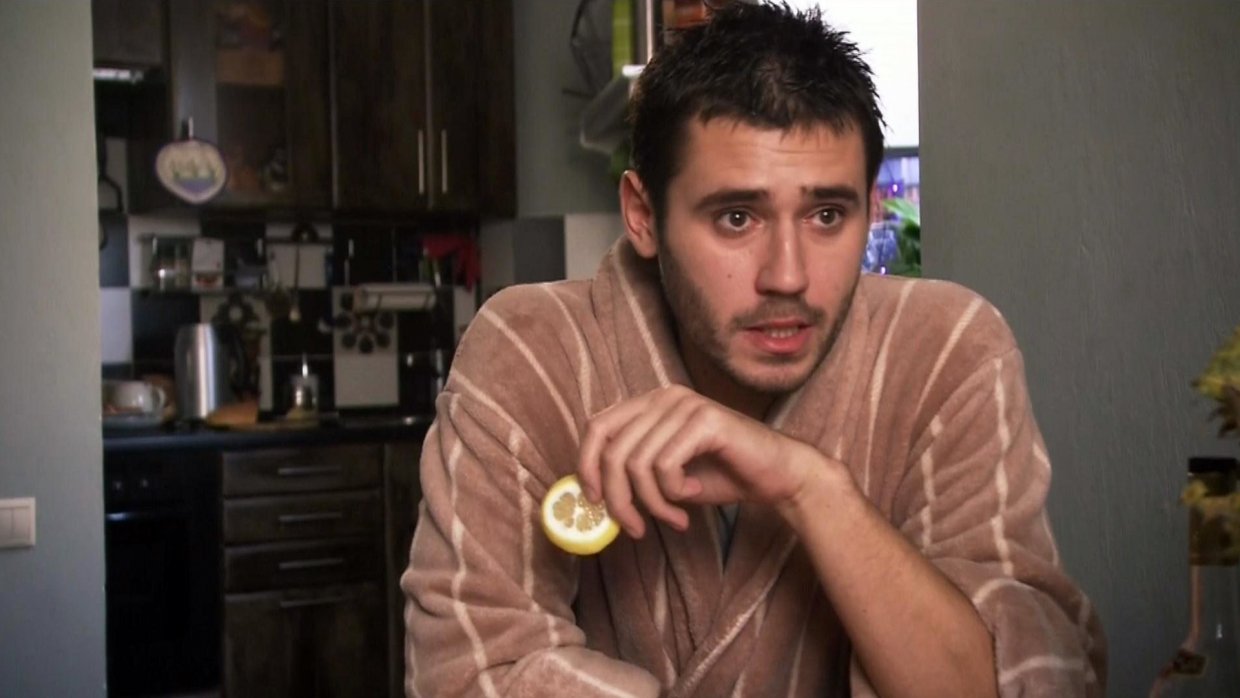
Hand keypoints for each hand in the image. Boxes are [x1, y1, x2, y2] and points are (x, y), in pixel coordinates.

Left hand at [577, 385, 822, 537]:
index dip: (586, 465)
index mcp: (650, 404)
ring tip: (674, 517)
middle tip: (634, 528)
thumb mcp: (665, 478)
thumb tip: (592, 496)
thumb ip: (632, 476)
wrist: (776, 476)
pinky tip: (694, 495)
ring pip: (636, 463)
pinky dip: (674, 493)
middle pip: (612, 450)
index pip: (597, 427)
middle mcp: (664, 396)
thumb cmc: (722, 476)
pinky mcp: (705, 420)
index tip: (594, 502)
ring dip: (652, 503)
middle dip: (618, 498)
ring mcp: (685, 404)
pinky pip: (665, 466)